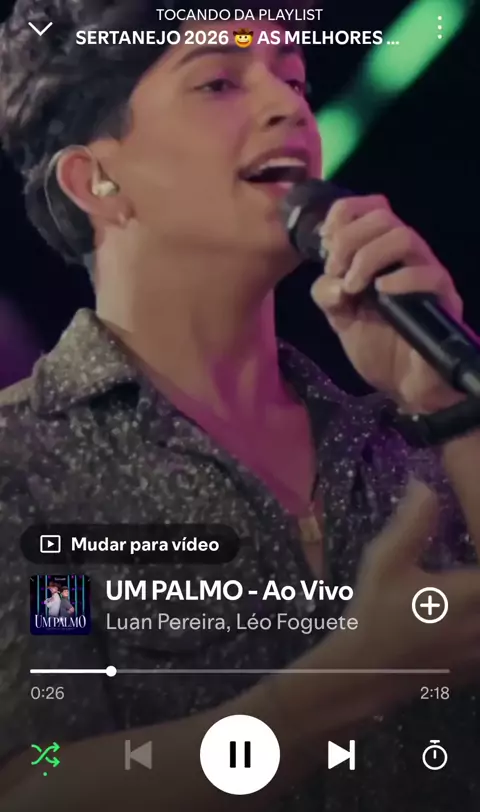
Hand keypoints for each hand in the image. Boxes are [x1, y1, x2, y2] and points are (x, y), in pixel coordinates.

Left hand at [310, 195, 466, 411]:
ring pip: (405, 237)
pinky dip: (399, 280)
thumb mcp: (338, 316)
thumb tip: (330, 279)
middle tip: (336, 272)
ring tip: (353, 287)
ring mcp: (427, 273)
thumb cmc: (376, 345)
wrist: (403, 384)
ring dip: (369, 256)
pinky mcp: (443, 298)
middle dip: (349, 240)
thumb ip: (326, 292)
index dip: (342, 215)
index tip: (324, 243)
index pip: (369, 207)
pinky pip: (429, 275)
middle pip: (383, 216)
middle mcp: (406, 256)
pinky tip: (380, 294)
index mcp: (380, 252)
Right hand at [340, 480, 479, 688]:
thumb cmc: (375, 615)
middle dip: (476, 538)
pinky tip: (460, 587)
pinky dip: (475, 599)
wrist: (367, 674)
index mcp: (477, 593)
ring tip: (458, 561)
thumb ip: (412, 523)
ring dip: (475, 574)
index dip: (477, 507)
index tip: (463, 494)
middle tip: (464, 528)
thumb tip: (424, 486)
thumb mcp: (386, 563)